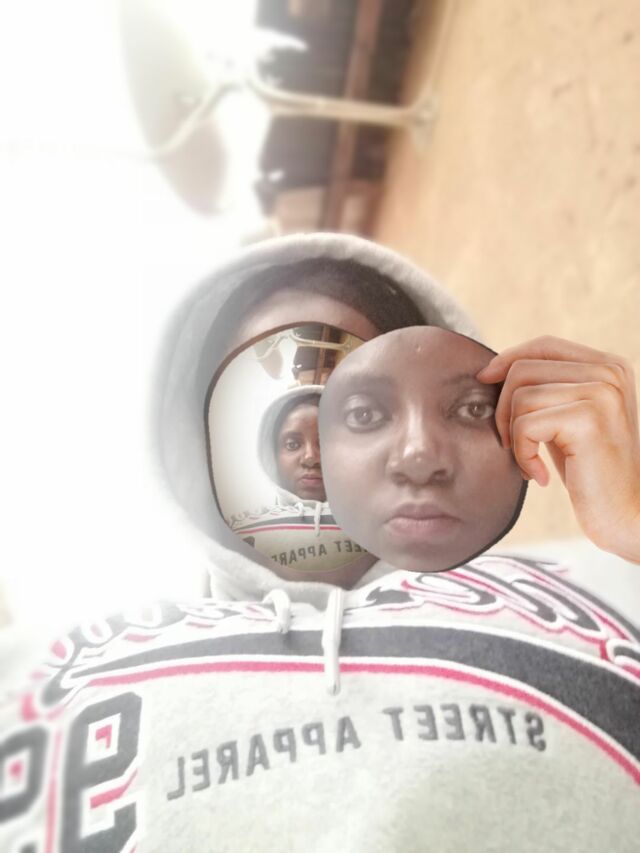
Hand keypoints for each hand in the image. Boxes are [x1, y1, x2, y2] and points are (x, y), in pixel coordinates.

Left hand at [476, 335, 639, 563]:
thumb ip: (544, 389)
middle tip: (511, 444)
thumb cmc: (588, 470)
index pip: (544, 345)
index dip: (507, 359)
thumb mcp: (565, 419)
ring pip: (521, 397)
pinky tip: (539, 475)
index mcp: (608, 366)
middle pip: (524, 369)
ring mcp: (602, 393)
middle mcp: (609, 373)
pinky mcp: (588, 419)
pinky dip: (522, 454)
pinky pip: (525, 425)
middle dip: (503, 408)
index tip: (485, 381)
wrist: (624, 514)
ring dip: (513, 436)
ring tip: (529, 461)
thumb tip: (491, 370)